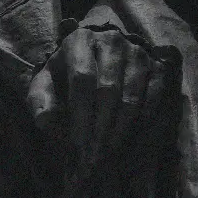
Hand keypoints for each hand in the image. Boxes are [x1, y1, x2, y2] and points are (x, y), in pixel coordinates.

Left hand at [27, 23, 181, 186]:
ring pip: (132, 95)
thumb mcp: (46, 80)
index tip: (78, 144)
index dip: (81, 114)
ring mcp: (137, 52)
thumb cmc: (67, 70)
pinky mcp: (156, 64)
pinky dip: (142, 119)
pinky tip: (129, 136)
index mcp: (79, 42)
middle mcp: (111, 42)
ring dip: (120, 127)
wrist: (97, 47)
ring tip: (108, 151)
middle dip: (101, 127)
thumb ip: (40, 100)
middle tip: (94, 155)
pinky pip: (154, 95)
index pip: (82, 80)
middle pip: (109, 90)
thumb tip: (46, 123)